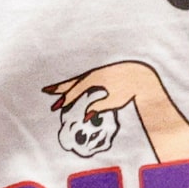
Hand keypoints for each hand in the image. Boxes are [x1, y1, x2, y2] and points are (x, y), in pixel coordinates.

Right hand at [46, 60, 162, 114]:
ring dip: (65, 84)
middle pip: (74, 81)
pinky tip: (70, 87)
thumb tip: (85, 116)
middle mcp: (96, 73)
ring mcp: (98, 72)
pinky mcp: (102, 73)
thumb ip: (100, 107)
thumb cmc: (130, 90)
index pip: (78, 89)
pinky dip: (75, 83)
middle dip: (60, 88)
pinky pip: (84, 78)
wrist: (142, 76)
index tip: (57, 106)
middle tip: (46, 92)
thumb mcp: (116, 101)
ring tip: (52, 89)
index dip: (67, 98)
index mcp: (97, 78)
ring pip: (77, 79)